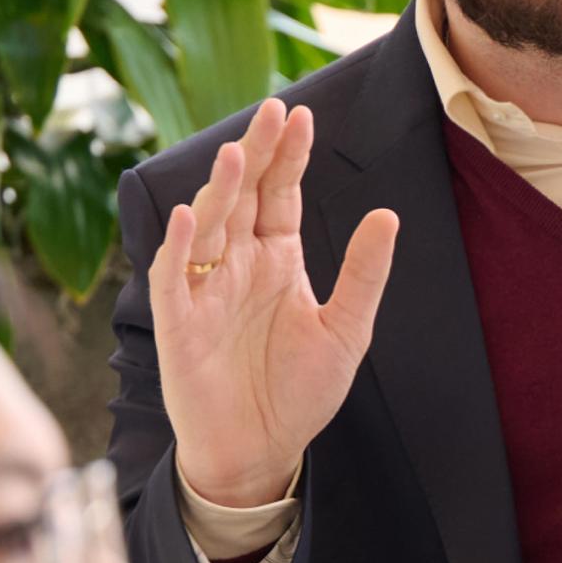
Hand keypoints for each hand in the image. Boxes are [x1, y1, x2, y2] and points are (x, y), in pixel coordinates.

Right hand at [152, 99, 398, 508]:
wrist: (261, 452)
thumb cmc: (299, 394)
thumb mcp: (346, 331)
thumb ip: (364, 274)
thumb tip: (387, 216)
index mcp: (277, 259)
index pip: (280, 194)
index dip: (289, 157)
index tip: (302, 115)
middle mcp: (237, 264)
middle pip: (243, 196)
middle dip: (256, 153)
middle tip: (272, 110)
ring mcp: (205, 290)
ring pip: (207, 226)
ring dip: (220, 190)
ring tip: (238, 154)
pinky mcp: (178, 325)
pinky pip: (174, 278)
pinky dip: (178, 248)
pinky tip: (189, 217)